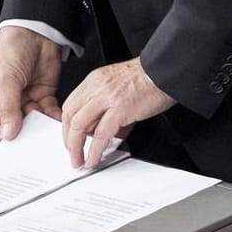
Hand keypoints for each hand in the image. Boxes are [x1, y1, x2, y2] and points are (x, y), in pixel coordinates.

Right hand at [0, 25, 62, 142]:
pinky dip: (52, 117)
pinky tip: (55, 118)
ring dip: (40, 127)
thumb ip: (8, 108)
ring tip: (46, 130)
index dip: (0, 136)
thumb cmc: (12, 48)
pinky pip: (47, 113)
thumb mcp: (6, 79)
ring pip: (32, 123)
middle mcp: (6, 102)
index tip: (13, 139)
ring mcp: (25, 99)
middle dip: (23, 135)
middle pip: (12, 129)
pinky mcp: (42, 95)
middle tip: (32, 140)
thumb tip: (8, 133)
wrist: (36, 31)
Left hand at [60, 58, 174, 167]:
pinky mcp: (120, 109)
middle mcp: (97, 87)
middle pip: (70, 116)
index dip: (67, 125)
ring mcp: (107, 97)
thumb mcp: (117, 85)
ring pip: (79, 126)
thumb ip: (104, 104)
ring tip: (79, 161)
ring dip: (76, 147)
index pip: (71, 105)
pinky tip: (94, 159)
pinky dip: (95, 150)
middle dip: (68, 139)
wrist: (165, 70)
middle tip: (72, 153)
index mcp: (95, 80)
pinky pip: (101, 134)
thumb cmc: (148, 77)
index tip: (70, 137)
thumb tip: (100, 129)